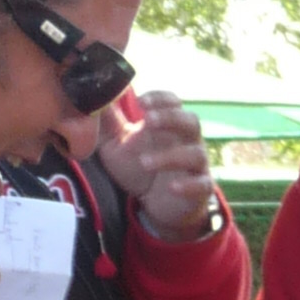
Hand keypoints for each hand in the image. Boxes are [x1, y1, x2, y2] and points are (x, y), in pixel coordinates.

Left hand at [98, 92, 221, 241]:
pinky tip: (172, 187)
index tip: (140, 101)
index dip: (160, 99)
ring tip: (144, 162)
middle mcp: (187, 141)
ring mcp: (196, 165)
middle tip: (147, 121)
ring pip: (195, 154)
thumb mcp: (116, 144)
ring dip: (171, 156)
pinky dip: (189, 185)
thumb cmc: (138, 167)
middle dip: (171, 118)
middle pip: (191, 121)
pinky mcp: (201, 189)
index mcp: (168, 126)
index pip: (173, 103)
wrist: (154, 203)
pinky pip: (202, 185)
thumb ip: (108, 122)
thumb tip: (97, 95)